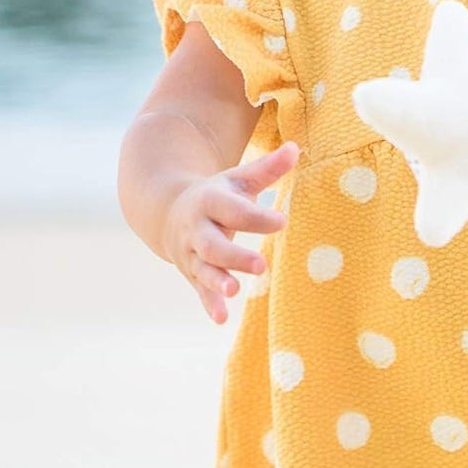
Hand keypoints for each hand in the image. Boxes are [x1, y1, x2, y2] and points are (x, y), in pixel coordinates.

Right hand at [162, 141, 300, 323]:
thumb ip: (267, 168)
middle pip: (213, 245)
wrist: (169, 212)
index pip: (234, 211)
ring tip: (235, 290)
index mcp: (210, 202)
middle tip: (261, 265)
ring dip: (218, 281)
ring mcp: (192, 254)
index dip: (257, 217)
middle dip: (235, 256)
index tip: (282, 221)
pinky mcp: (192, 274)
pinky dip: (209, 304)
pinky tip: (222, 318)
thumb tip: (297, 148)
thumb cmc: (217, 196)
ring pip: (203, 269)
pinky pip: (199, 291)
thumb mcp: (237, 179)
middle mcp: (198, 230)